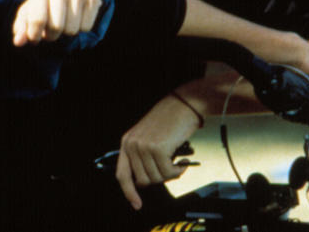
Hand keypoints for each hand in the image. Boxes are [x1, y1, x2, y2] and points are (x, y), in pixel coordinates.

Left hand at [11, 0, 101, 45]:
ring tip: (63, 22)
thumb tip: (18, 42)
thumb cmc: (45, 3)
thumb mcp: (29, 12)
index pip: (38, 20)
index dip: (35, 35)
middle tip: (51, 29)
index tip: (35, 37)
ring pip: (72, 30)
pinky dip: (80, 28)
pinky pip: (86, 27)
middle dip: (51, 35)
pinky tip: (76, 18)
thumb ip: (21, 27)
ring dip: (66, 32)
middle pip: (56, 27)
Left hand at [116, 94, 201, 209]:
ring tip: (179, 161)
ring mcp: (143, 146)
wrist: (186, 104)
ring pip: (157, 178)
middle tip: (172, 167)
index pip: (122, 174)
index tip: (136, 204)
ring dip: (171, 174)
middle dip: (160, 178)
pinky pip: (168, 173)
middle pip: (143, 181)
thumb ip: (143, 157)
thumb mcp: (150, 136)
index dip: (129, 192)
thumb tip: (146, 182)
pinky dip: (179, 170)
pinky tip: (184, 160)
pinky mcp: (157, 149)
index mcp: (127, 141)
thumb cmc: (171, 120)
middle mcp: (132, 144)